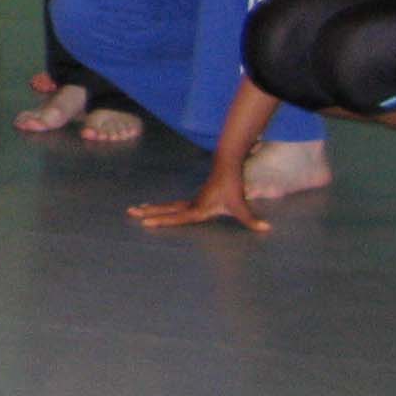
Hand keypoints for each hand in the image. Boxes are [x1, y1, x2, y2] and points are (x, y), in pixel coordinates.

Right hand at [129, 167, 269, 233]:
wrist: (227, 166)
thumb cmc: (232, 187)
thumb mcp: (241, 206)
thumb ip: (251, 220)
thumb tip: (266, 229)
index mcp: (198, 209)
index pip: (177, 217)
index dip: (161, 221)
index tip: (145, 223)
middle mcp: (191, 205)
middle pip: (166, 209)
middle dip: (149, 212)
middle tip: (130, 212)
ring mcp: (192, 201)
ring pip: (168, 206)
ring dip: (153, 208)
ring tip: (137, 209)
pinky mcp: (195, 199)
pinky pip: (174, 204)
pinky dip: (163, 207)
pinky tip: (158, 208)